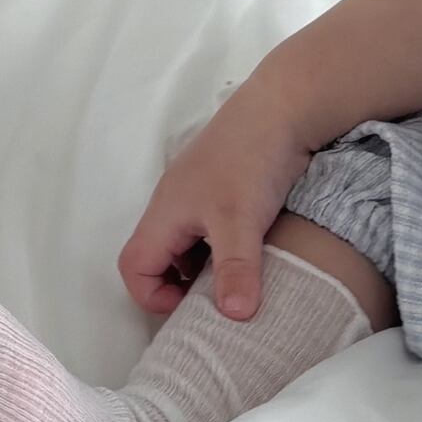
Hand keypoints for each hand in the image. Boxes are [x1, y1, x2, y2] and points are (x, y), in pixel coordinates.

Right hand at [117, 72, 315, 319]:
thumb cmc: (251, 159)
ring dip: (210, 265)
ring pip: (192, 243)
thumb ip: (235, 269)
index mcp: (165, 213)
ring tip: (242, 279)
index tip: (192, 309)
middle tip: (221, 298)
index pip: (135, 267)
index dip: (153, 296)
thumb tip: (235, 317)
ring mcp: (203, 193)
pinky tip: (258, 252)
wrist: (286, 104)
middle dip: (184, 285)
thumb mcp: (241, 220)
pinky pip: (215, 228)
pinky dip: (229, 246)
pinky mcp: (229, 186)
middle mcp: (177, 204)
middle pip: (161, 258)